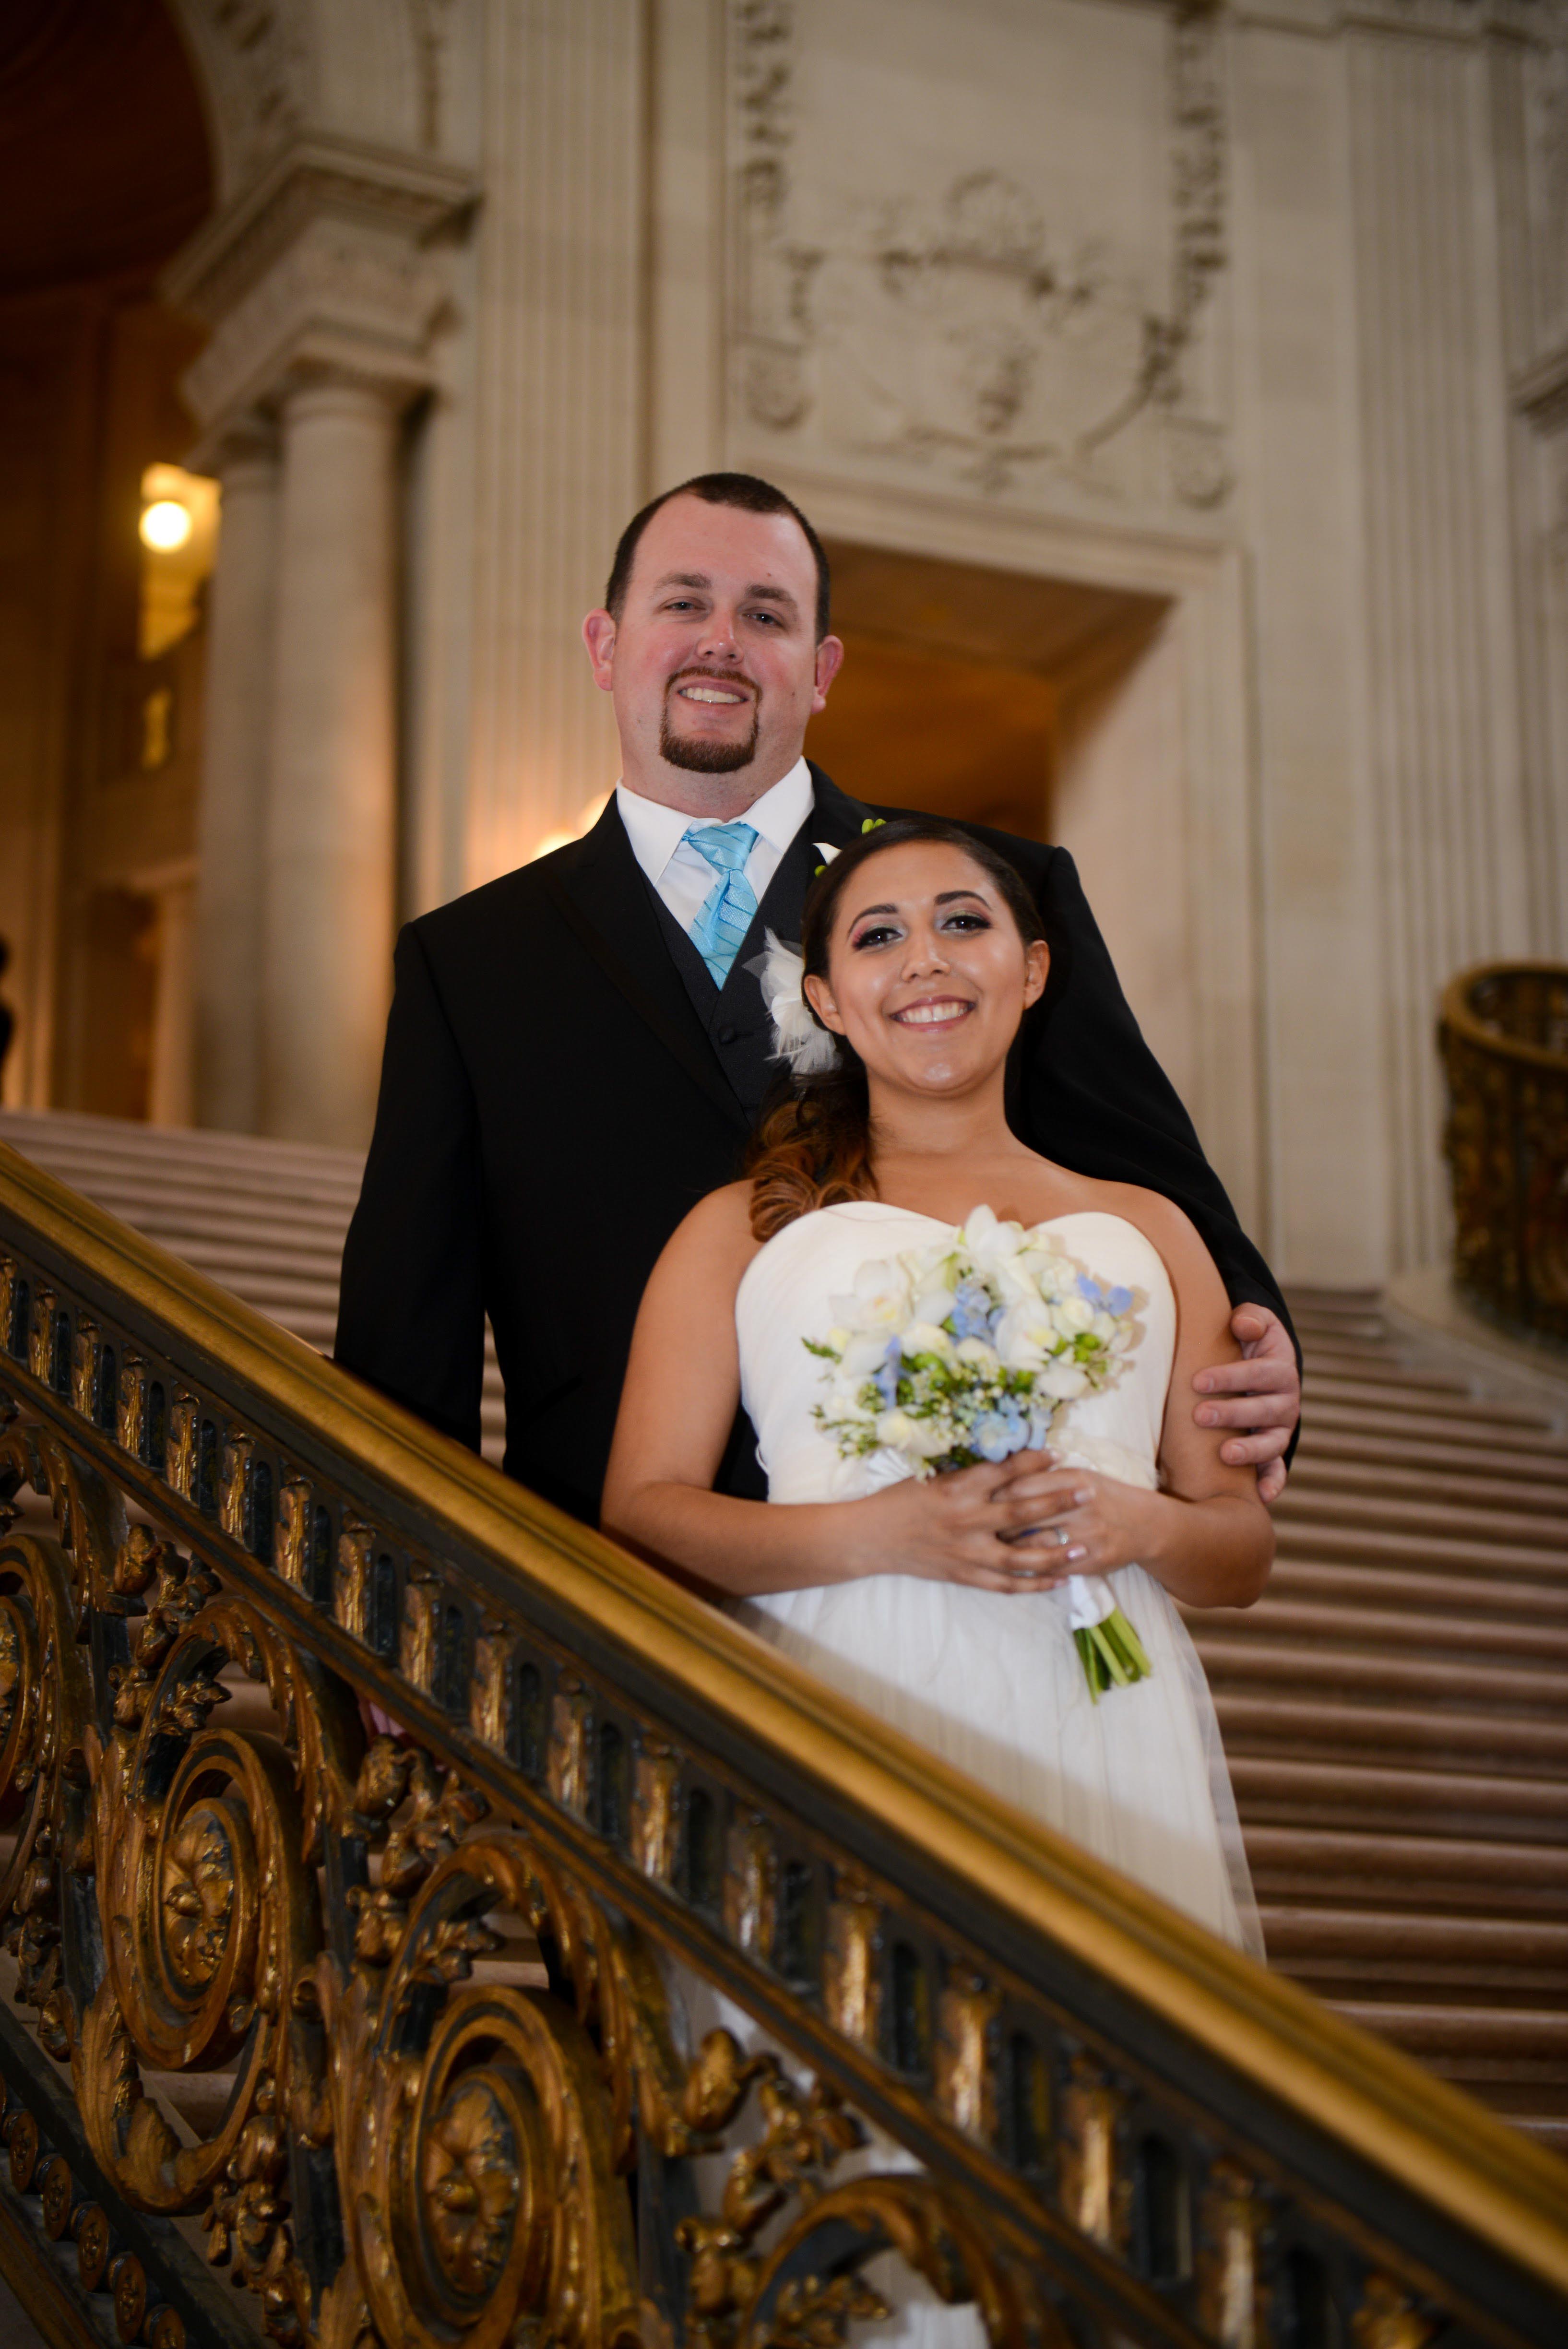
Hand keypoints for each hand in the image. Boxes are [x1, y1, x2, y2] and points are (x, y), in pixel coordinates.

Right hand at [848, 1450, 1096, 1592]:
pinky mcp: (965, 1575)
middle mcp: (966, 1519)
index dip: (1034, 1461)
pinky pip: (1006, 1584)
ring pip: (1021, 1555)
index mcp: (957, 1488)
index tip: (1059, 1452)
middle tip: (1088, 1491)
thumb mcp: (932, 1477)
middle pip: (1022, 1510)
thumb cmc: (900, 1500)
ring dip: (1056, 1552)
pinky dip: (1034, 1583)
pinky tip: (1058, 1579)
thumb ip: (969, 1475)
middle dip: (1058, 1500)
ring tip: (1084, 1547)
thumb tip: (1007, 1463)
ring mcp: (967, 1551)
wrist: (871, 1538)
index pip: (1004, 1471)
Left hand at [979, 1463, 1160, 1577]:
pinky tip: (1015, 1567)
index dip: (995, 1494)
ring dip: (1010, 1549)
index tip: (979, 1499)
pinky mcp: (1093, 1561)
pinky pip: (1052, 1568)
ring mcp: (1088, 1536)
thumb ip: (1044, 1475)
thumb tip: (1001, 1475)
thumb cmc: (1102, 1495)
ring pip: (1036, 1545)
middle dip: (996, 1524)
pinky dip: (1031, 1568)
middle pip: (1025, 1516)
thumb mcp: (1078, 1476)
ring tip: (991, 1548)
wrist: (1144, 1525)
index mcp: (1075, 1479)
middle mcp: (1082, 1506)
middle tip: (978, 1527)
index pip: (1023, 1485)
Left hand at [1193, 1305, 1298, 1502]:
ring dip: (1251, 1451)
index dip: (1231, 1377)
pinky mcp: (1273, 1452)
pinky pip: (1277, 1471)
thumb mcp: (1254, 1324)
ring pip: (1271, 1443)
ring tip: (1226, 1454)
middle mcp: (1286, 1403)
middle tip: (1200, 1416)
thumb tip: (1243, 1326)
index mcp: (1281, 1370)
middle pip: (1263, 1410)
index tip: (1198, 1381)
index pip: (1259, 1373)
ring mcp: (1280, 1430)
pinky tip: (1260, 1498)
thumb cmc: (1249, 1344)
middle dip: (1233, 1413)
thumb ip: (1250, 1319)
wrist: (1261, 1365)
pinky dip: (1272, 1484)